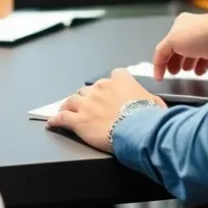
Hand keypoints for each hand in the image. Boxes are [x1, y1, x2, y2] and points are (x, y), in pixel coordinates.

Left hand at [48, 69, 165, 151]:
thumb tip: (154, 105)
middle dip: (89, 98)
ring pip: (72, 100)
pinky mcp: (78, 119)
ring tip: (65, 110)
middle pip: (89, 89)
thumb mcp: (155, 103)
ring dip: (69, 105)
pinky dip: (55, 120)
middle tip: (90, 107)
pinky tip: (52, 122)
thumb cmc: (148, 118)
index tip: (109, 93)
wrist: (138, 130)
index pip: (112, 76)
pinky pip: (62, 117)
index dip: (109, 86)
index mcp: (120, 80)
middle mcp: (101, 88)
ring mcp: (87, 103)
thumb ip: (149, 99)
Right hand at [152, 11, 207, 79]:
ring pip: (194, 54)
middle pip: (180, 49)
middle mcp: (194, 29)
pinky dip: (202, 66)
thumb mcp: (171, 41)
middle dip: (176, 62)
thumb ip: (160, 53)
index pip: (166, 44)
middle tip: (174, 73)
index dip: (161, 61)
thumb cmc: (200, 33)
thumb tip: (158, 63)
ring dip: (189, 64)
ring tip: (188, 72)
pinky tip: (201, 71)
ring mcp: (207, 38)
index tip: (159, 74)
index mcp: (181, 23)